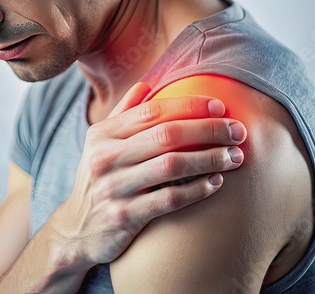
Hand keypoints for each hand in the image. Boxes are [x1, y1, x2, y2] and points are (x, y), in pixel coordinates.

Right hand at [55, 82, 246, 266]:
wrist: (76, 231)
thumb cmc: (99, 181)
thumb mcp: (101, 145)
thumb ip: (123, 114)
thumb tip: (145, 84)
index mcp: (102, 134)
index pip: (153, 110)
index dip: (189, 105)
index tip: (220, 106)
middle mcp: (105, 157)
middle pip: (167, 134)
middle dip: (208, 129)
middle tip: (237, 131)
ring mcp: (113, 188)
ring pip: (172, 165)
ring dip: (209, 158)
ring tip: (235, 157)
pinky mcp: (124, 216)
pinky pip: (169, 199)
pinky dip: (197, 190)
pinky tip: (216, 183)